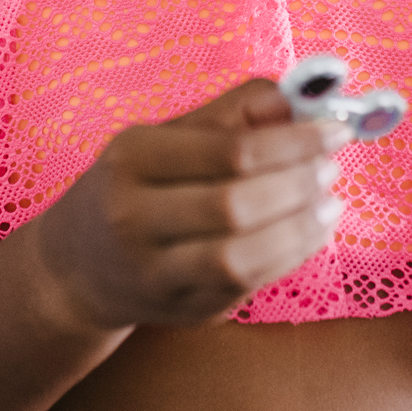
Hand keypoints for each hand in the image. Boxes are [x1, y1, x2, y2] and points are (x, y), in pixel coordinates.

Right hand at [34, 79, 352, 328]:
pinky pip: (244, 285)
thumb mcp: (167, 136)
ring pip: (238, 256)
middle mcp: (133, 216)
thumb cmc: (136, 186)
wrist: (77, 269)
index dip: (293, 141)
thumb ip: (233, 113)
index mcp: (132, 157)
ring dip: (298, 228)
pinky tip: (309, 233)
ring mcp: (153, 271)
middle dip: (298, 184)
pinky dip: (288, 256)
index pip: (228, 150)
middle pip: (234, 205)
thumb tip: (299, 100)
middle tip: (331, 167)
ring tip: (328, 204)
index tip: (335, 130)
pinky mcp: (179, 311)